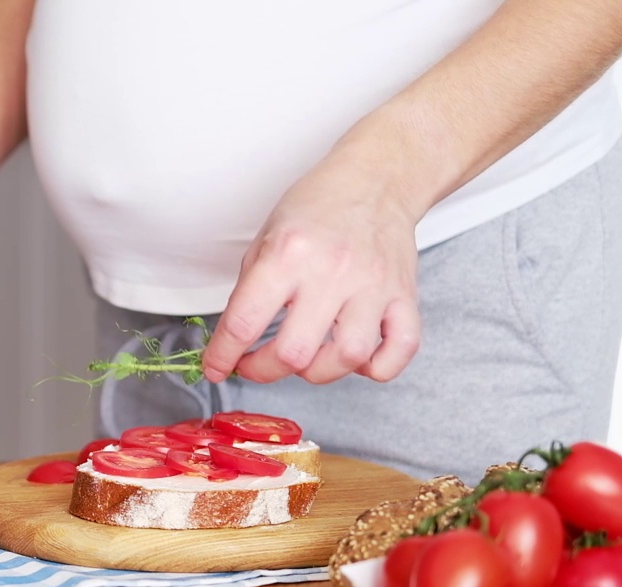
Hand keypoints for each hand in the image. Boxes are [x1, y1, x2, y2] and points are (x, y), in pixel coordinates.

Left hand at [202, 152, 422, 384]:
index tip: (217, 368)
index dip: (223, 357)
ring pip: (347, 359)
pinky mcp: (404, 296)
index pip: (244, 323)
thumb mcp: (266, 237)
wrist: (377, 179)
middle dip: (264, 370)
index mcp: (287, 254)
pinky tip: (356, 359)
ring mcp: (373, 286)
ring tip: (305, 359)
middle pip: (294, 353)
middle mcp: (331, 272)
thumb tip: (234, 340)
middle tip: (255, 364)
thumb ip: (250, 289)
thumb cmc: (318, 206)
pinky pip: (400, 350)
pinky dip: (377, 368)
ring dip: (318, 373)